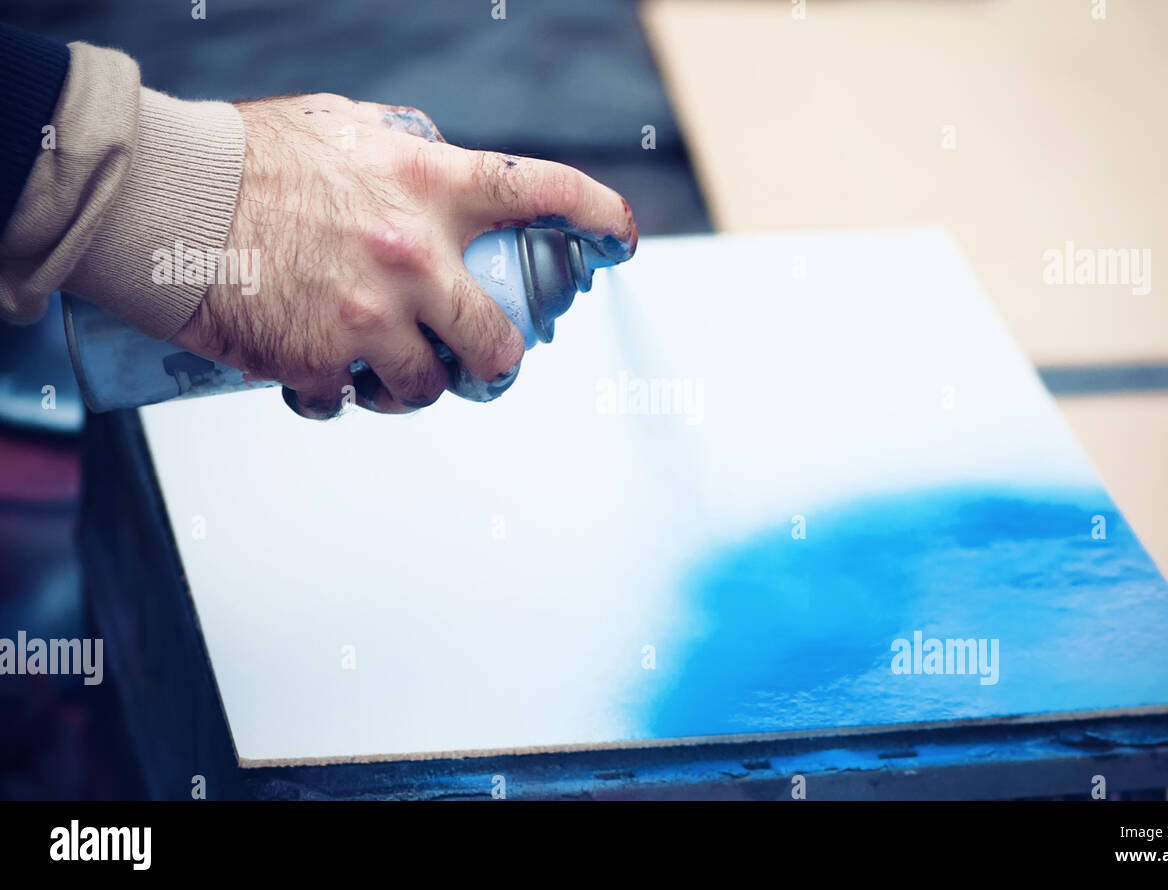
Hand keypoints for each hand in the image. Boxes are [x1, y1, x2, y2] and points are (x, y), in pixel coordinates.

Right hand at [169, 93, 636, 418]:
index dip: (597, 216)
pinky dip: (336, 397)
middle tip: (484, 365)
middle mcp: (415, 255)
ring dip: (411, 386)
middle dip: (498, 364)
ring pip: (428, 389)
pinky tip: (315, 375)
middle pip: (501, 344)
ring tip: (381, 370)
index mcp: (429, 184)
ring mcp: (371, 318)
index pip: (542, 192)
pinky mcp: (321, 365)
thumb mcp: (345, 130)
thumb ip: (408, 159)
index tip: (621, 241)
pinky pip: (346, 404)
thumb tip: (445, 182)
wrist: (160, 197)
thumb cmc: (246, 155)